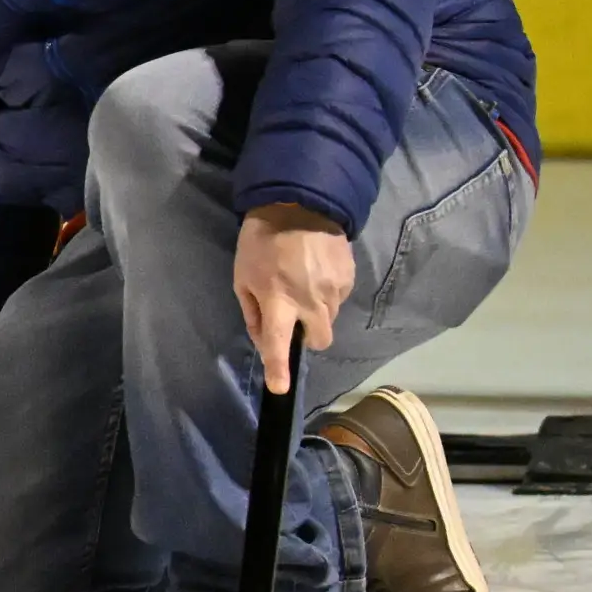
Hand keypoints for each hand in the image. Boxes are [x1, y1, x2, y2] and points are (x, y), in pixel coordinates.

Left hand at [234, 204, 354, 394]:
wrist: (301, 202)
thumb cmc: (261, 240)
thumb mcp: (242, 275)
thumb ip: (252, 311)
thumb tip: (262, 338)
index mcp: (277, 300)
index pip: (277, 343)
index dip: (278, 369)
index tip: (280, 388)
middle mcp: (310, 300)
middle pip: (319, 341)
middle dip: (308, 339)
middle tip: (295, 321)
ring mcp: (333, 289)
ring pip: (330, 318)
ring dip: (317, 313)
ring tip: (303, 285)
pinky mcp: (349, 277)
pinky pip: (339, 298)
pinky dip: (327, 294)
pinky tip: (316, 272)